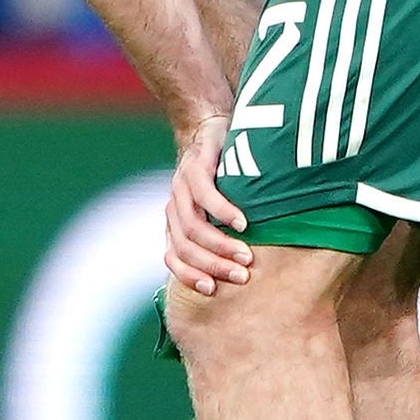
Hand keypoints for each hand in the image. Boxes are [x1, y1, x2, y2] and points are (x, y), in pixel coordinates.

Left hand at [165, 113, 254, 297]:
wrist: (208, 129)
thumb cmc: (220, 179)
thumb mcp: (214, 211)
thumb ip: (217, 236)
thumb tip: (240, 272)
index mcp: (175, 223)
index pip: (173, 258)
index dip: (189, 276)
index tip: (213, 290)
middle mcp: (174, 207)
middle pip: (186, 246)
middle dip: (213, 265)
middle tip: (242, 277)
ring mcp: (181, 186)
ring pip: (194, 225)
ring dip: (220, 244)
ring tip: (246, 256)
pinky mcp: (195, 166)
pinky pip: (205, 194)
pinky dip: (223, 211)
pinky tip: (242, 223)